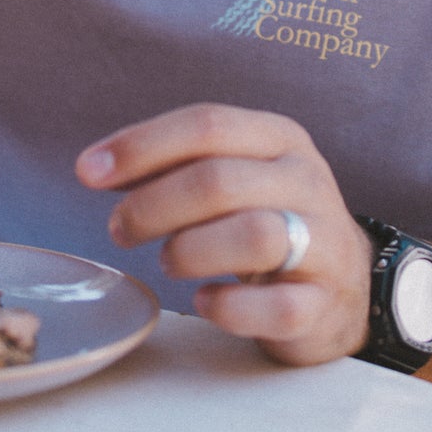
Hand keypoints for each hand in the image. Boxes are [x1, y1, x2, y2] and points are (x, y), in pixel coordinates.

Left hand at [76, 104, 372, 366]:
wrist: (343, 284)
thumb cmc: (267, 219)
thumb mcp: (233, 176)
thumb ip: (174, 165)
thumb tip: (97, 166)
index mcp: (279, 138)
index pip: (207, 124)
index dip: (141, 146)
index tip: (88, 172)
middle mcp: (308, 182)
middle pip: (220, 181)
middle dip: (152, 205)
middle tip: (119, 230)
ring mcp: (324, 244)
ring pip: (254, 236)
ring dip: (189, 251)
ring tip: (167, 262)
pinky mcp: (324, 305)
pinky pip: (274, 307)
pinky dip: (227, 308)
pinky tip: (205, 302)